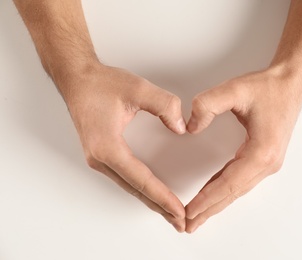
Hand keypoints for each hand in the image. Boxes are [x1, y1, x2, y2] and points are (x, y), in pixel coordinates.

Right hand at [60, 63, 186, 231]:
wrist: (78, 80)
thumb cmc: (101, 84)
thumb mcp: (138, 88)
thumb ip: (164, 105)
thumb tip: (180, 128)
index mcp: (107, 146)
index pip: (141, 179)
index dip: (162, 196)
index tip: (178, 209)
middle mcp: (100, 158)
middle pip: (135, 190)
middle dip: (159, 207)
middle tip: (180, 222)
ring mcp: (99, 158)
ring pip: (129, 187)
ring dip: (150, 200)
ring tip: (170, 213)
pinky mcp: (101, 155)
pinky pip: (125, 178)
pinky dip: (141, 189)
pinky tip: (152, 193)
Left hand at [185, 68, 301, 232]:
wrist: (290, 83)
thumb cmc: (268, 87)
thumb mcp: (235, 89)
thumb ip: (208, 105)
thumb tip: (191, 126)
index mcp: (262, 151)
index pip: (229, 182)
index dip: (207, 199)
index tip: (189, 212)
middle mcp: (267, 162)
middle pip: (233, 192)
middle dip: (209, 209)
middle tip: (188, 226)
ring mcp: (268, 162)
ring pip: (237, 189)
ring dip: (217, 203)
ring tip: (199, 217)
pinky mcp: (264, 158)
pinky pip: (240, 179)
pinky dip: (224, 190)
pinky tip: (213, 194)